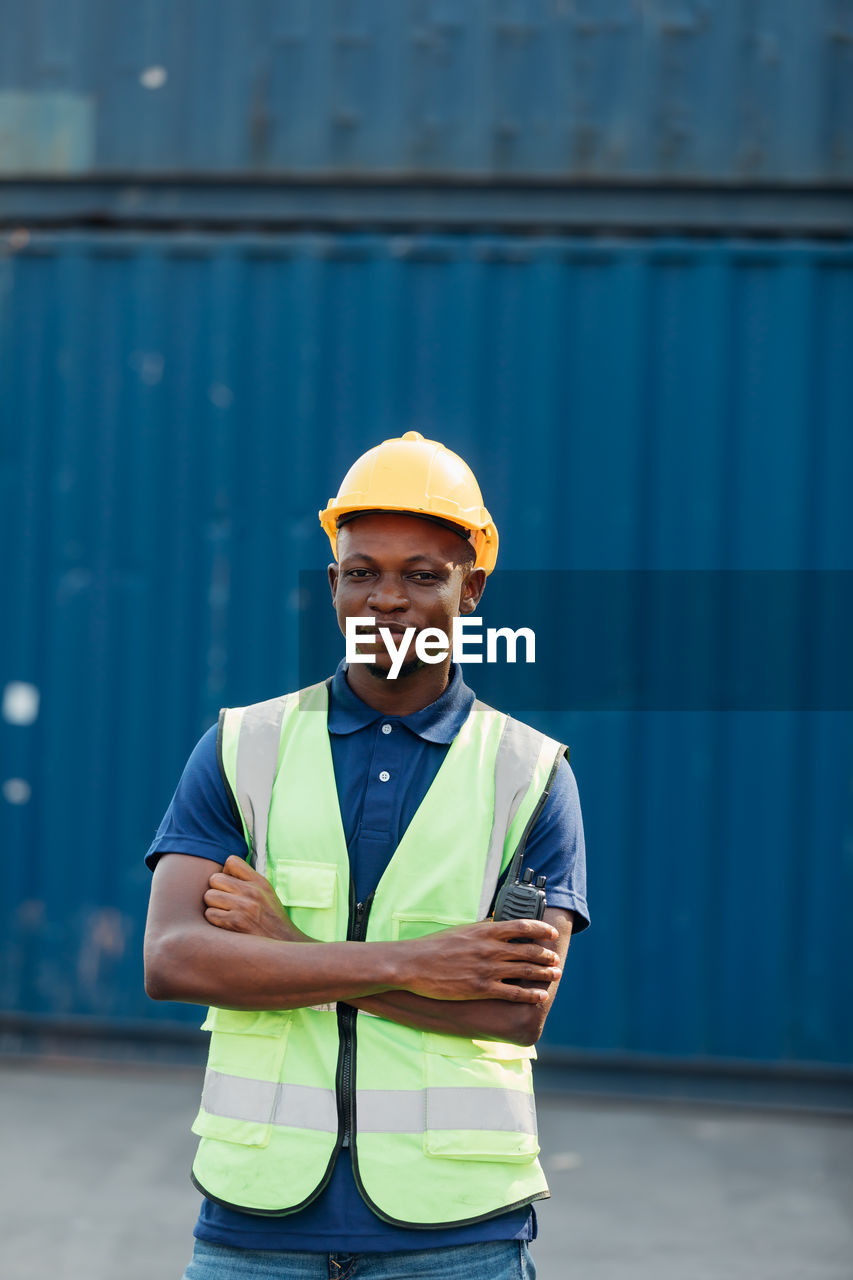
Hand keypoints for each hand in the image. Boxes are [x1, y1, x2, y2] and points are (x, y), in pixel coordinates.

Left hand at [203, 855, 310, 941]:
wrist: (284, 945)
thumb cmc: (272, 921)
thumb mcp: (267, 895)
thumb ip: (249, 882)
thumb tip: (224, 873)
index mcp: (260, 882)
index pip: (232, 861)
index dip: (225, 872)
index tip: (229, 884)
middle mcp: (252, 891)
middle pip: (215, 878)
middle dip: (216, 890)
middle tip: (224, 902)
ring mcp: (244, 907)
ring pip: (209, 896)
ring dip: (213, 906)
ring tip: (225, 913)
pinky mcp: (235, 923)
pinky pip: (210, 914)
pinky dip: (214, 921)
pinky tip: (225, 925)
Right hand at [397, 918, 562, 1003]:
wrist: (413, 964)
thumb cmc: (434, 946)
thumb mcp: (461, 930)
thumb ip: (482, 929)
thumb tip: (498, 924)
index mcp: (485, 931)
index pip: (522, 926)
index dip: (541, 930)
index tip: (551, 933)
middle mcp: (490, 949)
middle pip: (529, 950)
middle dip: (547, 955)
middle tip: (555, 959)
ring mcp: (487, 969)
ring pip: (525, 971)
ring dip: (544, 973)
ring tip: (555, 974)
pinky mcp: (481, 989)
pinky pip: (513, 993)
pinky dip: (530, 994)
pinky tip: (540, 996)